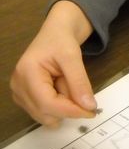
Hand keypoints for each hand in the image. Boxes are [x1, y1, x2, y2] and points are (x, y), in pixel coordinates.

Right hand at [10, 0, 96, 126]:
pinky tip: (61, 87)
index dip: (70, 110)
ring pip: (46, 116)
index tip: (91, 112)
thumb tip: (89, 107)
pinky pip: (44, 111)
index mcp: (26, 73)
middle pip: (45, 113)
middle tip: (82, 92)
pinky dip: (58, 104)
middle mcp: (18, 87)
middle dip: (67, 107)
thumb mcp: (73, 56)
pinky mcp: (25, 98)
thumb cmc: (61, 40)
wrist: (55, 32)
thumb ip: (80, 82)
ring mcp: (19, 94)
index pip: (47, 103)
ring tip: (66, 82)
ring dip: (63, 105)